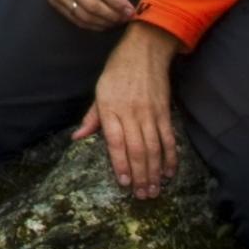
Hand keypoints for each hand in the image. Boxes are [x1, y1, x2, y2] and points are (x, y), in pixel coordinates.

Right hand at [19, 0, 140, 28]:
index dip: (117, 1)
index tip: (131, 10)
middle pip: (91, 4)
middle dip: (112, 14)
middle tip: (126, 18)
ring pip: (83, 14)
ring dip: (103, 22)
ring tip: (117, 22)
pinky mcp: (53, 3)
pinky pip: (74, 19)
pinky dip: (91, 25)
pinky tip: (103, 24)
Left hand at [73, 22, 179, 197]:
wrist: (143, 52)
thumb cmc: (116, 72)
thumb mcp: (98, 92)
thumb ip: (92, 117)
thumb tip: (78, 138)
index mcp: (110, 109)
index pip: (116, 142)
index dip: (120, 164)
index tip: (124, 183)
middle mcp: (131, 113)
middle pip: (137, 149)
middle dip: (141, 175)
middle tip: (143, 196)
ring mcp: (150, 114)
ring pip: (154, 148)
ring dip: (155, 171)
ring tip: (155, 190)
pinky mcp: (165, 112)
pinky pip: (169, 139)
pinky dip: (171, 157)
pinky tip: (169, 172)